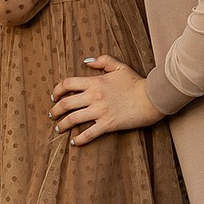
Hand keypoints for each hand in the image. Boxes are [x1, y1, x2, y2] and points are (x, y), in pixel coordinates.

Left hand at [49, 54, 165, 145]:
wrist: (152, 97)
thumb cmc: (136, 82)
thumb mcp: (119, 67)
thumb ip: (103, 61)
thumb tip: (87, 61)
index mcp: (94, 82)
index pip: (67, 84)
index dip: (56, 90)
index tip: (54, 97)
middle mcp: (94, 96)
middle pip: (66, 104)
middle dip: (55, 110)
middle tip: (52, 114)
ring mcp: (100, 111)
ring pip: (73, 119)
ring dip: (62, 125)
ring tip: (58, 128)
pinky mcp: (108, 124)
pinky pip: (88, 134)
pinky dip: (79, 139)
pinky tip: (74, 141)